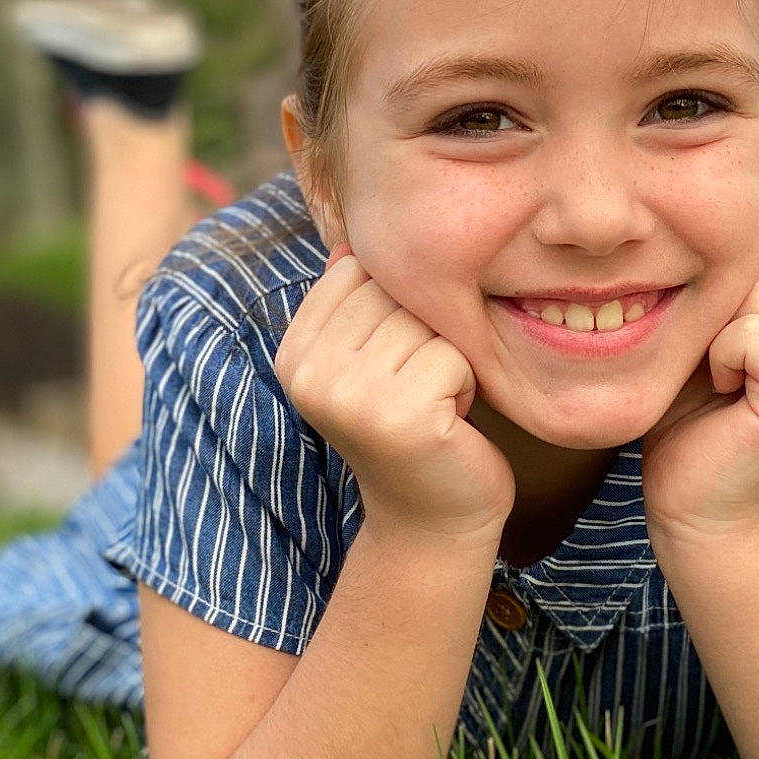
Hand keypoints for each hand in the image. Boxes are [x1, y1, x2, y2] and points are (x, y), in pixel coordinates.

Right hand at [273, 243, 514, 546]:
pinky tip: (448, 422)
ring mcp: (349, 395)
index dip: (394, 306)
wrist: (430, 522)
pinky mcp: (398, 415)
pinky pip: (453, 354)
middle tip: (417, 388)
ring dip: (447, 358)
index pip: (357, 268)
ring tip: (432, 403)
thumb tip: (350, 237)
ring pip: (426, 320)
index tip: (391, 360)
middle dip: (424, 331)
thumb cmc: (410, 426)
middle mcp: (309, 372)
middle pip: (394, 290)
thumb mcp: (367, 357)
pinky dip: (465, 385)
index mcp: (293, 351)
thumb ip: (355, 301)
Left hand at [640, 222, 758, 544]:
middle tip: (716, 352)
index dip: (743, 269)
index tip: (723, 328)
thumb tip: (754, 220)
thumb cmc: (684, 413)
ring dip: (718, 329)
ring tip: (718, 374)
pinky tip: (721, 388)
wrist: (690, 502)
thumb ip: (740, 282)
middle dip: (730, 292)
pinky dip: (722, 355)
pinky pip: (754, 332)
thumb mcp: (707, 330)